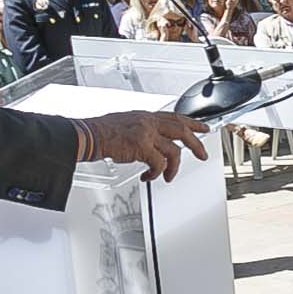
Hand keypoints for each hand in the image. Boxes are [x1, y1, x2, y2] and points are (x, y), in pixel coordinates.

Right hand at [79, 108, 212, 180]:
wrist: (89, 135)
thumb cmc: (102, 132)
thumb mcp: (127, 123)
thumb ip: (143, 129)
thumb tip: (154, 141)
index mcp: (146, 116)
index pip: (175, 117)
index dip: (192, 123)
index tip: (203, 128)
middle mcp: (148, 122)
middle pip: (182, 131)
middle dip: (196, 144)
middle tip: (202, 155)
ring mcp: (146, 133)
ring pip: (173, 151)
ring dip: (173, 167)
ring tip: (168, 176)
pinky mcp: (142, 147)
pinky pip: (158, 164)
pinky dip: (156, 173)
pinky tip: (149, 177)